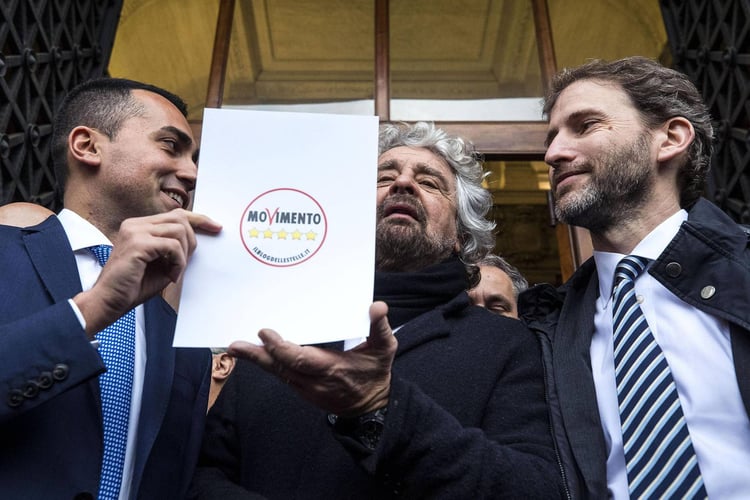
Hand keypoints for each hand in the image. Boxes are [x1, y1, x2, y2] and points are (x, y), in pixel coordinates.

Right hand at [74, 209, 221, 334]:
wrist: (108, 301)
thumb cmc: (134, 286)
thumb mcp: (161, 263)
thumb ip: (175, 249)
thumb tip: (198, 239)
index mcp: (139, 226)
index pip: (175, 214)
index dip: (199, 219)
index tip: (216, 227)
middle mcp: (135, 224)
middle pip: (180, 219)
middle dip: (191, 242)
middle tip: (183, 264)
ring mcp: (135, 231)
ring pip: (179, 231)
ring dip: (183, 255)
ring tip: (174, 271)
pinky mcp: (138, 243)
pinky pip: (173, 246)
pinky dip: (178, 262)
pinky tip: (170, 275)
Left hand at [229, 301, 395, 416]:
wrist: (371, 406)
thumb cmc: (375, 373)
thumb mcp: (384, 349)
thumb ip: (379, 328)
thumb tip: (377, 307)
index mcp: (331, 368)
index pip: (299, 359)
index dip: (280, 348)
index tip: (265, 333)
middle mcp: (314, 381)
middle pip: (280, 368)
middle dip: (257, 356)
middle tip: (235, 345)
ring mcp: (306, 388)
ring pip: (277, 373)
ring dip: (257, 360)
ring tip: (236, 348)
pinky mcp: (302, 389)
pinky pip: (281, 376)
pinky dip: (266, 364)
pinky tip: (253, 354)